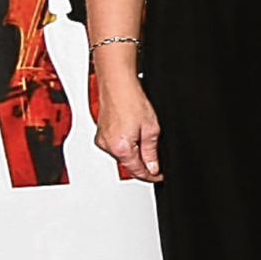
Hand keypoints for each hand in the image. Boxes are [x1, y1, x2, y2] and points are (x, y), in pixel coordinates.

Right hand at [92, 63, 162, 183]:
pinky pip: (115, 145)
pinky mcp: (100, 133)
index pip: (137, 171)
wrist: (117, 84)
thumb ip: (151, 151)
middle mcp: (107, 146)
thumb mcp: (151, 129)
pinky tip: (133, 133)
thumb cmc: (131, 101)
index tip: (160, 176)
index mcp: (120, 148)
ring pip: (122, 155)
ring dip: (134, 153)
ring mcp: (102, 140)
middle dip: (143, 163)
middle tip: (157, 159)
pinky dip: (125, 144)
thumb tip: (153, 167)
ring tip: (144, 138)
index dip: (151, 175)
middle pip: (129, 164)